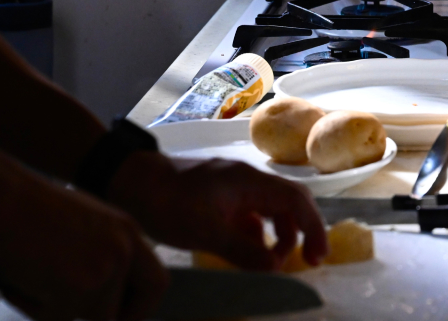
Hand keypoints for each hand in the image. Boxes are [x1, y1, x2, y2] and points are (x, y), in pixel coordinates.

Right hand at [0, 179, 167, 320]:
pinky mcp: (77, 288)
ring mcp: (103, 271)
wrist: (3, 197)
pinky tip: (20, 280)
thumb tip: (104, 291)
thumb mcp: (86, 225)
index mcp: (128, 232)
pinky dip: (33, 306)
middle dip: (100, 318)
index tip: (121, 315)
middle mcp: (123, 251)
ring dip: (55, 307)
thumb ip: (103, 254)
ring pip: (85, 316)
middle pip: (126, 310)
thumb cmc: (31, 208)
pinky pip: (56, 318)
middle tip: (69, 306)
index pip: (156, 282)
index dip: (141, 307)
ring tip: (32, 278)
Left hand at [109, 152, 329, 270]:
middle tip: (308, 261)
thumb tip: (276, 267)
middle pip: (289, 202)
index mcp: (249, 181)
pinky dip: (257, 234)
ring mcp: (234, 187)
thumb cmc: (166, 203)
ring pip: (270, 210)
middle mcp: (247, 180)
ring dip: (278, 235)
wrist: (129, 182)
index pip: (297, 200)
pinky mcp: (220, 196)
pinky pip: (251, 214)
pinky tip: (247, 253)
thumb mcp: (204, 231)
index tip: (318, 257)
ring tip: (272, 263)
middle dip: (303, 231)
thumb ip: (243, 249)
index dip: (314, 228)